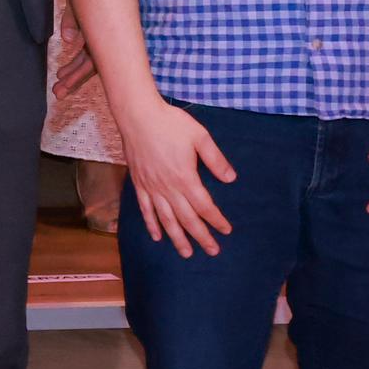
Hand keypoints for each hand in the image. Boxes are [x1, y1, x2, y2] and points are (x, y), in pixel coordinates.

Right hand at [118, 89, 235, 255]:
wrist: (138, 115)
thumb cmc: (170, 123)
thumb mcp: (200, 137)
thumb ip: (215, 159)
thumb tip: (231, 178)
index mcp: (185, 177)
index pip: (204, 206)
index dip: (216, 220)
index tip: (226, 230)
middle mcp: (168, 188)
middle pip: (187, 219)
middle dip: (201, 236)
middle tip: (213, 251)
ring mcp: (152, 188)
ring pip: (166, 220)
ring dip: (177, 238)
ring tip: (186, 253)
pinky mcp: (139, 184)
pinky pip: (146, 209)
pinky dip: (151, 225)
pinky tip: (157, 236)